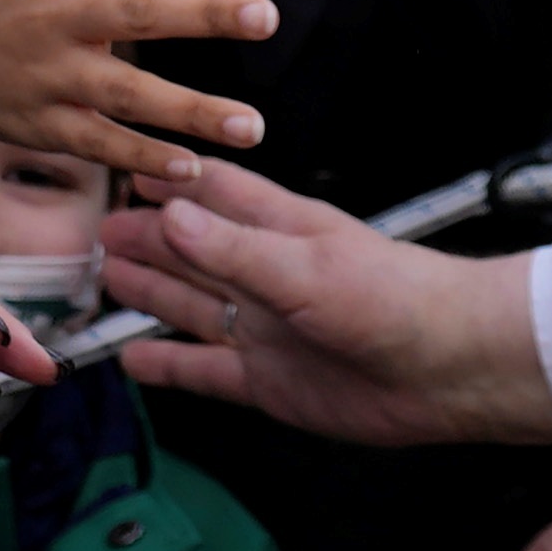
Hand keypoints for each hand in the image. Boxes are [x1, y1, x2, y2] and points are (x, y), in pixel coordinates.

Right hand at [0, 0, 293, 177]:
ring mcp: (47, 72)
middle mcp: (58, 10)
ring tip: (254, 125)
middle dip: (207, 14)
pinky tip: (192, 167)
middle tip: (267, 17)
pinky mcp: (36, 123)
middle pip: (143, 12)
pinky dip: (144, 156)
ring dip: (195, 110)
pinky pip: (99, 144)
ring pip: (130, 93)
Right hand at [103, 161, 551, 448]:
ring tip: (107, 276)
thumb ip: (234, 248)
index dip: (174, 183)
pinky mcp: (270, 382)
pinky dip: (170, 367)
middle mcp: (268, 276)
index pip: (216, 195)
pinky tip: (135, 360)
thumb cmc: (396, 300)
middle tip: (100, 229)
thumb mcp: (306, 268)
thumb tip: (168, 213)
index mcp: (281, 230)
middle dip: (148, 239)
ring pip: (194, 307)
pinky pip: (207, 371)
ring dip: (152, 292)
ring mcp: (267, 330)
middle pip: (194, 252)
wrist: (451, 370)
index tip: (130, 168)